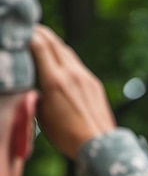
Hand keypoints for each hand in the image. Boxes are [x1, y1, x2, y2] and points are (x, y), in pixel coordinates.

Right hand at [30, 25, 115, 158]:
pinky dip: (65, 58)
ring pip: (66, 50)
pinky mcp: (94, 83)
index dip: (27, 33)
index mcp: (54, 80)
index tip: (19, 32)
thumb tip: (33, 84)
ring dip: (53, 43)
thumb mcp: (42, 115)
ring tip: (42, 43)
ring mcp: (85, 76)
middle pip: (54, 41)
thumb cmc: (68, 136)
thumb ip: (36, 93)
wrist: (100, 145)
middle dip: (39, 32)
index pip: (39, 44)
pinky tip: (60, 64)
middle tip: (28, 30)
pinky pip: (77, 63)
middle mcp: (71, 73)